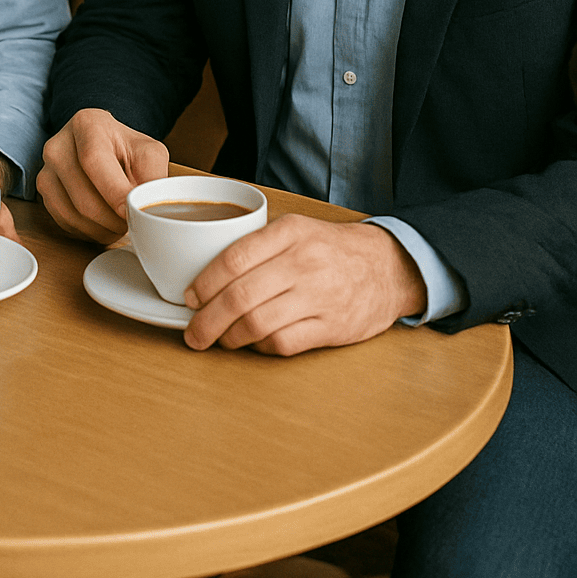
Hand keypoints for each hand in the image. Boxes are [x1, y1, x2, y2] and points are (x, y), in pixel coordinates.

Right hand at [37, 107, 168, 242]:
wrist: (104, 147)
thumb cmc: (126, 150)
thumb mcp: (149, 153)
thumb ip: (152, 176)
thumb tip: (147, 208)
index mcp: (87, 124)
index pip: (94, 161)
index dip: (113, 193)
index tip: (131, 212)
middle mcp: (59, 144)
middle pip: (83, 197)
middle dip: (112, 220)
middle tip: (132, 222)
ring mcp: (47, 169)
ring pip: (73, 215)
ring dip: (102, 229)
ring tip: (120, 223)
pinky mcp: (44, 191)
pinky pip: (65, 223)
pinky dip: (89, 231)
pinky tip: (104, 223)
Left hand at [183, 215, 427, 355]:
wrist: (387, 267)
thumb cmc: (330, 249)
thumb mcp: (296, 229)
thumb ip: (257, 245)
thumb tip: (205, 274)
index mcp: (290, 232)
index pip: (233, 258)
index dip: (204, 283)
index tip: (189, 297)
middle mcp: (303, 263)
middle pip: (240, 297)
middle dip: (207, 320)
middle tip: (193, 333)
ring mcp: (319, 297)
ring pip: (258, 324)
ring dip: (230, 337)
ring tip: (220, 340)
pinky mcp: (332, 327)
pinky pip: (283, 343)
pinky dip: (260, 348)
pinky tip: (253, 343)